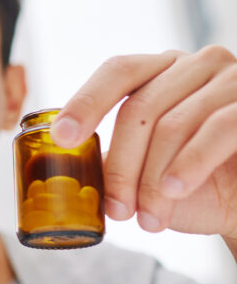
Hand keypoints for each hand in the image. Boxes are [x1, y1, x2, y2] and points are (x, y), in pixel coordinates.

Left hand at [49, 46, 236, 243]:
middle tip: (115, 209)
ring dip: (154, 180)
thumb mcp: (143, 169)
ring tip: (148, 218)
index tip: (62, 138)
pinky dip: (189, 165)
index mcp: (162, 71)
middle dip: (121, 165)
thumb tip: (64, 167)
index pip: (118, 72)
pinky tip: (174, 191)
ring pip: (174, 125)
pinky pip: (216, 131)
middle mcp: (196, 65)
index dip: (86, 102)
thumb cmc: (196, 184)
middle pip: (140, 107)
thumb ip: (108, 160)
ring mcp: (230, 80)